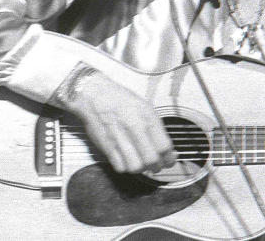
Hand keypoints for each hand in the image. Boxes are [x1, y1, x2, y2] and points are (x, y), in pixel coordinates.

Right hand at [51, 67, 175, 173]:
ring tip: (142, 164)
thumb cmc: (121, 100)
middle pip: (152, 160)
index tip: (169, 160)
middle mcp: (135, 128)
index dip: (169, 158)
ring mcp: (120, 138)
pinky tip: (127, 160)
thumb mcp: (145, 107)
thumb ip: (155, 127)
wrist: (95, 96)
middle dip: (157, 167)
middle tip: (156, 166)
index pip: (164, 147)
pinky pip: (120, 167)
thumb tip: (165, 147)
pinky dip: (125, 167)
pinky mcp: (107, 146)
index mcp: (147, 117)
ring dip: (141, 169)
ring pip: (136, 167)